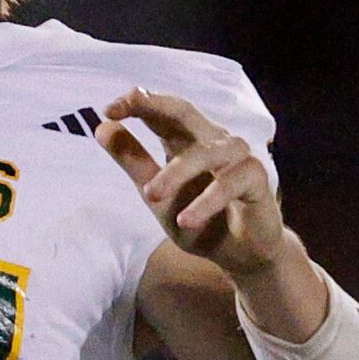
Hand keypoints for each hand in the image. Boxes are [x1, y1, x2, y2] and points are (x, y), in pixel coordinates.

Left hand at [95, 87, 287, 274]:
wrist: (239, 255)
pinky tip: (186, 220)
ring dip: (175, 173)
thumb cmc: (200, 219)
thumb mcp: (156, 195)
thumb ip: (133, 161)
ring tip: (151, 195)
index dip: (138, 104)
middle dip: (154, 106)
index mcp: (186, 141)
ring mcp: (237, 156)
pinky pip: (231, 183)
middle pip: (184, 112)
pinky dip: (207, 202)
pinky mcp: (257, 178)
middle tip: (126, 106)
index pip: (161, 113)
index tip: (108, 109)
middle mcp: (212, 141)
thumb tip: (101, 127)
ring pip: (204, 153)